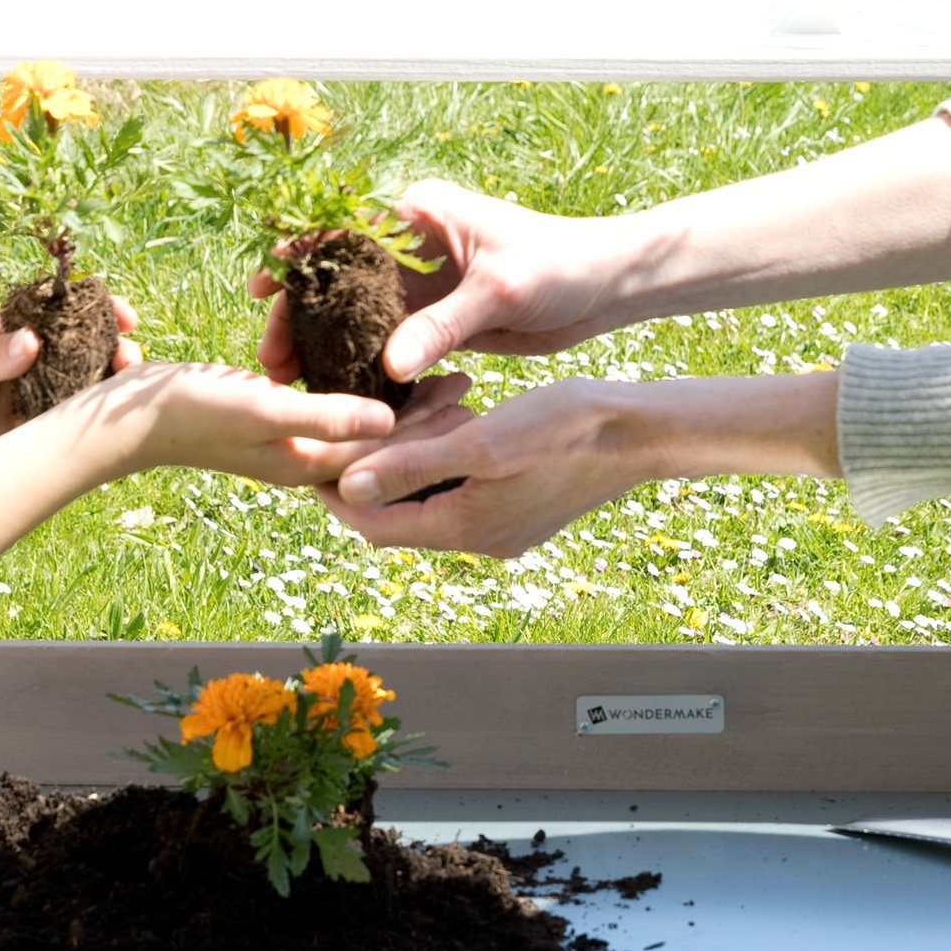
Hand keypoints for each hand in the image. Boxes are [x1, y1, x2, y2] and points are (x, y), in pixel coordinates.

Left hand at [0, 300, 143, 490]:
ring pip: (82, 391)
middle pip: (80, 352)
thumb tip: (30, 341)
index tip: (120, 312)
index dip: (91, 310)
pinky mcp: (32, 445)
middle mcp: (25, 370)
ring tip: (125, 388)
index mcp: (4, 339)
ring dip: (107, 387)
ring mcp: (32, 407)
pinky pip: (69, 431)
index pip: (56, 315)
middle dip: (112, 350)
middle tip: (130, 357)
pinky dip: (90, 426)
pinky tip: (107, 423)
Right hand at [67, 361, 442, 488]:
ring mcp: (287, 441)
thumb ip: (327, 417)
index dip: (429, 424)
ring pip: (357, 425)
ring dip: (397, 403)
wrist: (126, 419)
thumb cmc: (190, 410)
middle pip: (379, 441)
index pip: (384, 450)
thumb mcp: (263, 408)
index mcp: (308, 465)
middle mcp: (303, 459)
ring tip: (434, 373)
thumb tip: (389, 426)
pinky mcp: (271, 419)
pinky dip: (358, 392)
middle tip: (469, 382)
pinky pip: (329, 409)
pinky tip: (372, 367)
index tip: (468, 393)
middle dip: (424, 416)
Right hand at [253, 180, 637, 388]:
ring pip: (356, 320)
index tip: (263, 288)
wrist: (606, 287)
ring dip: (326, 351)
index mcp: (418, 215)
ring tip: (291, 387)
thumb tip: (389, 366)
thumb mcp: (499, 291)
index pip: (341, 233)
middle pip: (337, 284)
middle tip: (270, 362)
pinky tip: (339, 398)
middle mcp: (411, 248)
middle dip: (301, 320)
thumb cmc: (561, 266)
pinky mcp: (436, 323)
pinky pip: (389, 347)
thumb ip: (442, 326)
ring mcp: (421, 288)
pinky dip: (365, 369)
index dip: (297, 260)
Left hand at [314, 378, 646, 558]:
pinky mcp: (521, 510)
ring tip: (409, 410)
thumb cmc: (564, 428)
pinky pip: (463, 491)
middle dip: (372, 472)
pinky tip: (453, 415)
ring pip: (431, 499)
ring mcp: (503, 529)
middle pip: (399, 515)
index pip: (373, 526)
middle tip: (354, 426)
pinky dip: (446, 459)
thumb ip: (411, 465)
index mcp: (464, 530)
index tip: (311, 456)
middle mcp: (480, 540)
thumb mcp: (479, 439)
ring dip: (412, 459)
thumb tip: (349, 486)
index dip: (334, 495)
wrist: (638, 433)